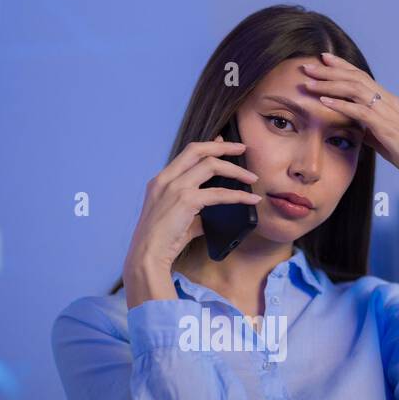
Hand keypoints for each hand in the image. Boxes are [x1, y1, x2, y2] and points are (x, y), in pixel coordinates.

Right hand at [123, 136, 261, 305]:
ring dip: (236, 170)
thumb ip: (195, 212)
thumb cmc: (161, 241)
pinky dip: (238, 195)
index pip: (187, 153)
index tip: (224, 143)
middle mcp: (166, 179)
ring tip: (252, 177)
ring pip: (211, 166)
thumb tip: (215, 213)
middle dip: (223, 147)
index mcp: (161, 180)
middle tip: (242, 149)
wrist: (147, 256)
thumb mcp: (178, 220)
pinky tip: (250, 199)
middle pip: (198, 150)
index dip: (208, 146)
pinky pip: (219, 193)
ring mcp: (175, 188)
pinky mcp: (186, 201)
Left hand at [302, 52, 398, 221]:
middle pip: (354, 77)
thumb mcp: (383, 137)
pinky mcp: (385, 126)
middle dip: (329, 71)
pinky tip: (324, 102)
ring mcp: (386, 111)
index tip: (324, 59)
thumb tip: (355, 127)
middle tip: (308, 66)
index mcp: (387, 100)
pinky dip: (340, 104)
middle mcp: (387, 100)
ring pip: (354, 89)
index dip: (342, 66)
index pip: (361, 77)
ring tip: (309, 82)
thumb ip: (369, 128)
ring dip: (329, 84)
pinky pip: (359, 111)